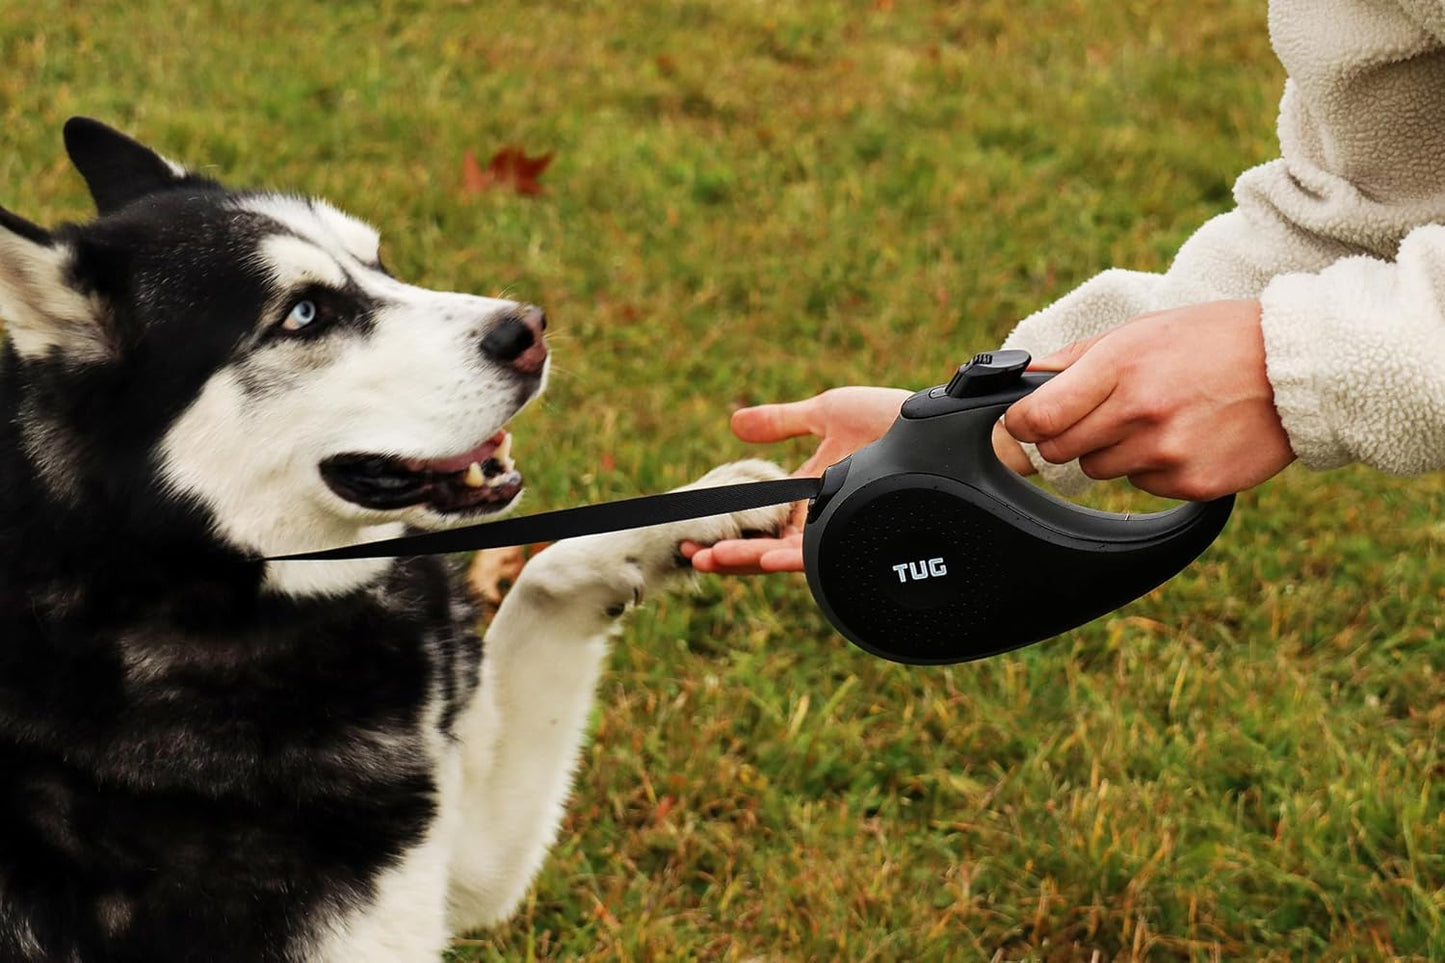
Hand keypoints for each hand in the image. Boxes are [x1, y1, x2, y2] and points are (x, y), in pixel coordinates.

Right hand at [683, 385, 1033, 573]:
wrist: (939, 429)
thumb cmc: (890, 419)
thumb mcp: (825, 413)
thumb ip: (781, 421)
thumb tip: (735, 422)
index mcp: (807, 494)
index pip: (754, 517)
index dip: (722, 524)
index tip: (690, 528)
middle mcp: (819, 519)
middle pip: (761, 544)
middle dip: (723, 551)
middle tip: (687, 554)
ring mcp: (837, 528)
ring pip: (782, 554)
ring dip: (744, 559)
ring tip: (709, 561)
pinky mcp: (856, 533)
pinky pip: (818, 553)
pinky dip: (787, 557)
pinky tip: (763, 558)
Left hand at [1003, 299, 1295, 499]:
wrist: (1297, 368)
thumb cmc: (1214, 341)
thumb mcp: (1142, 330)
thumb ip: (1076, 359)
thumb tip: (1026, 381)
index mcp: (1120, 366)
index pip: (1038, 417)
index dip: (1021, 422)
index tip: (1023, 420)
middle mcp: (1140, 411)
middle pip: (1060, 449)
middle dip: (1067, 434)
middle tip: (1100, 414)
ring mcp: (1167, 452)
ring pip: (1099, 469)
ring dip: (1113, 450)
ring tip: (1156, 418)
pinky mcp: (1192, 483)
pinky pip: (1142, 485)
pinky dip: (1153, 467)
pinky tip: (1184, 437)